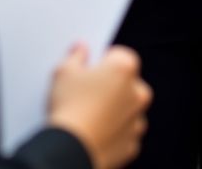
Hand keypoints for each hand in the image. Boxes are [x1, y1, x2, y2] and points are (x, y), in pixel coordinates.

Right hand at [48, 45, 151, 168]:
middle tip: (85, 93)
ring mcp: (137, 120)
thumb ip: (75, 56)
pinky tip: (92, 132)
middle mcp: (138, 92)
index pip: (118, 55)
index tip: (86, 70)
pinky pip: (123, 133)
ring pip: (126, 109)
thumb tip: (81, 49)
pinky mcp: (132, 144)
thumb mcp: (63, 72)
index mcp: (124, 68)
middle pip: (126, 82)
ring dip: (113, 109)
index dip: (100, 61)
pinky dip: (112, 132)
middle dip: (109, 85)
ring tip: (87, 115)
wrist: (69, 152)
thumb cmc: (68, 108)